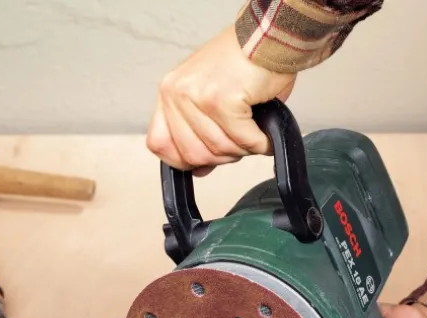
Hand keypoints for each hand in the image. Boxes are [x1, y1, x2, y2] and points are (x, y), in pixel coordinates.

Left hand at [146, 24, 296, 176]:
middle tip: (240, 139)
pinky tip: (263, 131)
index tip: (205, 159)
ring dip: (244, 147)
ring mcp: (197, 97)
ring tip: (253, 128)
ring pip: (220, 150)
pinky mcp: (221, 100)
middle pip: (193, 155)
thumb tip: (199, 170)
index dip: (183, 160)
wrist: (268, 39)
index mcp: (169, 94)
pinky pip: (243, 141)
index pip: (159, 144)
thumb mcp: (211, 99)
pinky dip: (259, 142)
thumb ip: (200, 136)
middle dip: (222, 156)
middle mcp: (176, 94)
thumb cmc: (243, 64)